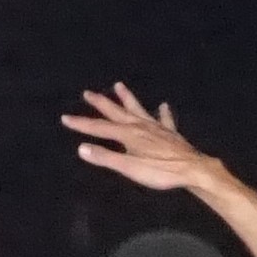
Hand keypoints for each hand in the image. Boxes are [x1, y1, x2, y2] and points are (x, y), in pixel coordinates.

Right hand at [64, 83, 222, 194]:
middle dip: (101, 103)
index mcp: (127, 134)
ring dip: (127, 98)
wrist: (192, 169)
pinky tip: (163, 105)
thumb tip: (81, 148)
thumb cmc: (159, 171)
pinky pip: (164, 119)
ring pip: (137, 109)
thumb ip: (106, 157)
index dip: (81, 123)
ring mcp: (155, 127)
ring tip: (119, 85)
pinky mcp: (169, 133)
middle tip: (88, 92)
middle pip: (116, 112)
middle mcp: (140, 125)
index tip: (65, 118)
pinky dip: (162, 112)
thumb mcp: (129, 167)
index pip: (99, 128)